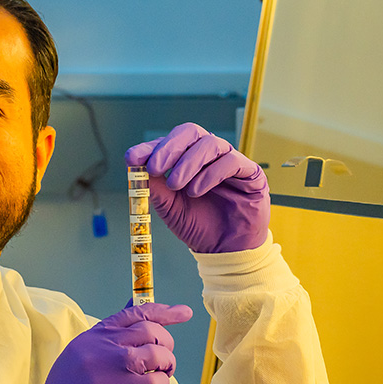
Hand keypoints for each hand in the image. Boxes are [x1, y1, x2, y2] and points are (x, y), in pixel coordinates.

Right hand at [34, 303, 192, 383]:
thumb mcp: (81, 356)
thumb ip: (108, 339)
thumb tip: (139, 319)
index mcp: (93, 335)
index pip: (134, 313)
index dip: (163, 311)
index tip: (183, 312)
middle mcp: (104, 346)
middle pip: (151, 330)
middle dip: (166, 343)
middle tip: (164, 360)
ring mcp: (115, 366)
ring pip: (158, 353)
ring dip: (167, 365)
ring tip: (160, 375)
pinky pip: (159, 380)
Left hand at [125, 122, 268, 253]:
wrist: (224, 251)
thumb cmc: (198, 225)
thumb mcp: (169, 206)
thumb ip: (155, 186)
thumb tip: (135, 167)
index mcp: (188, 158)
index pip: (169, 142)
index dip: (150, 147)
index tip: (132, 159)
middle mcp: (209, 155)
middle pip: (191, 132)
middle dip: (169, 148)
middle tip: (155, 168)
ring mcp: (230, 161)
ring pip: (211, 144)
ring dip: (189, 163)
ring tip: (177, 186)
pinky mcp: (250, 173)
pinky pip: (232, 161)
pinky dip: (211, 174)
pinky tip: (197, 191)